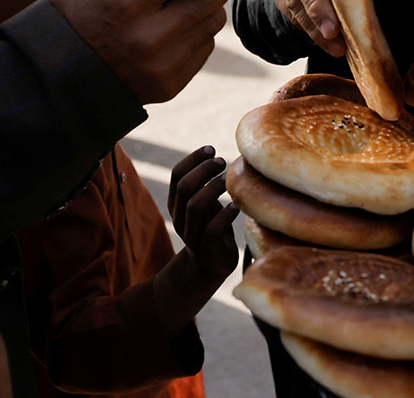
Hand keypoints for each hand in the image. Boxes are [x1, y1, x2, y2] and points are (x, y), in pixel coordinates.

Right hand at [50, 0, 228, 103]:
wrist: (55, 74)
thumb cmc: (75, 8)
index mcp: (126, 0)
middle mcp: (148, 37)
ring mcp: (161, 66)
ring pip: (215, 19)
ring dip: (202, 1)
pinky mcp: (169, 85)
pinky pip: (204, 45)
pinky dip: (193, 29)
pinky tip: (167, 26)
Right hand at [168, 146, 239, 279]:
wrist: (211, 265)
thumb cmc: (212, 226)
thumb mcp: (206, 204)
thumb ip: (206, 186)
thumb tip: (218, 156)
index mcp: (176, 204)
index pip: (176, 175)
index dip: (193, 159)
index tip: (211, 149)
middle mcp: (179, 218)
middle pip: (184, 187)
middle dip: (203, 170)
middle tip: (222, 161)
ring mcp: (191, 235)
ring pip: (195, 206)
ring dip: (213, 188)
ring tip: (228, 180)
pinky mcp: (207, 249)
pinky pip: (212, 230)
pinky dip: (225, 215)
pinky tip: (237, 206)